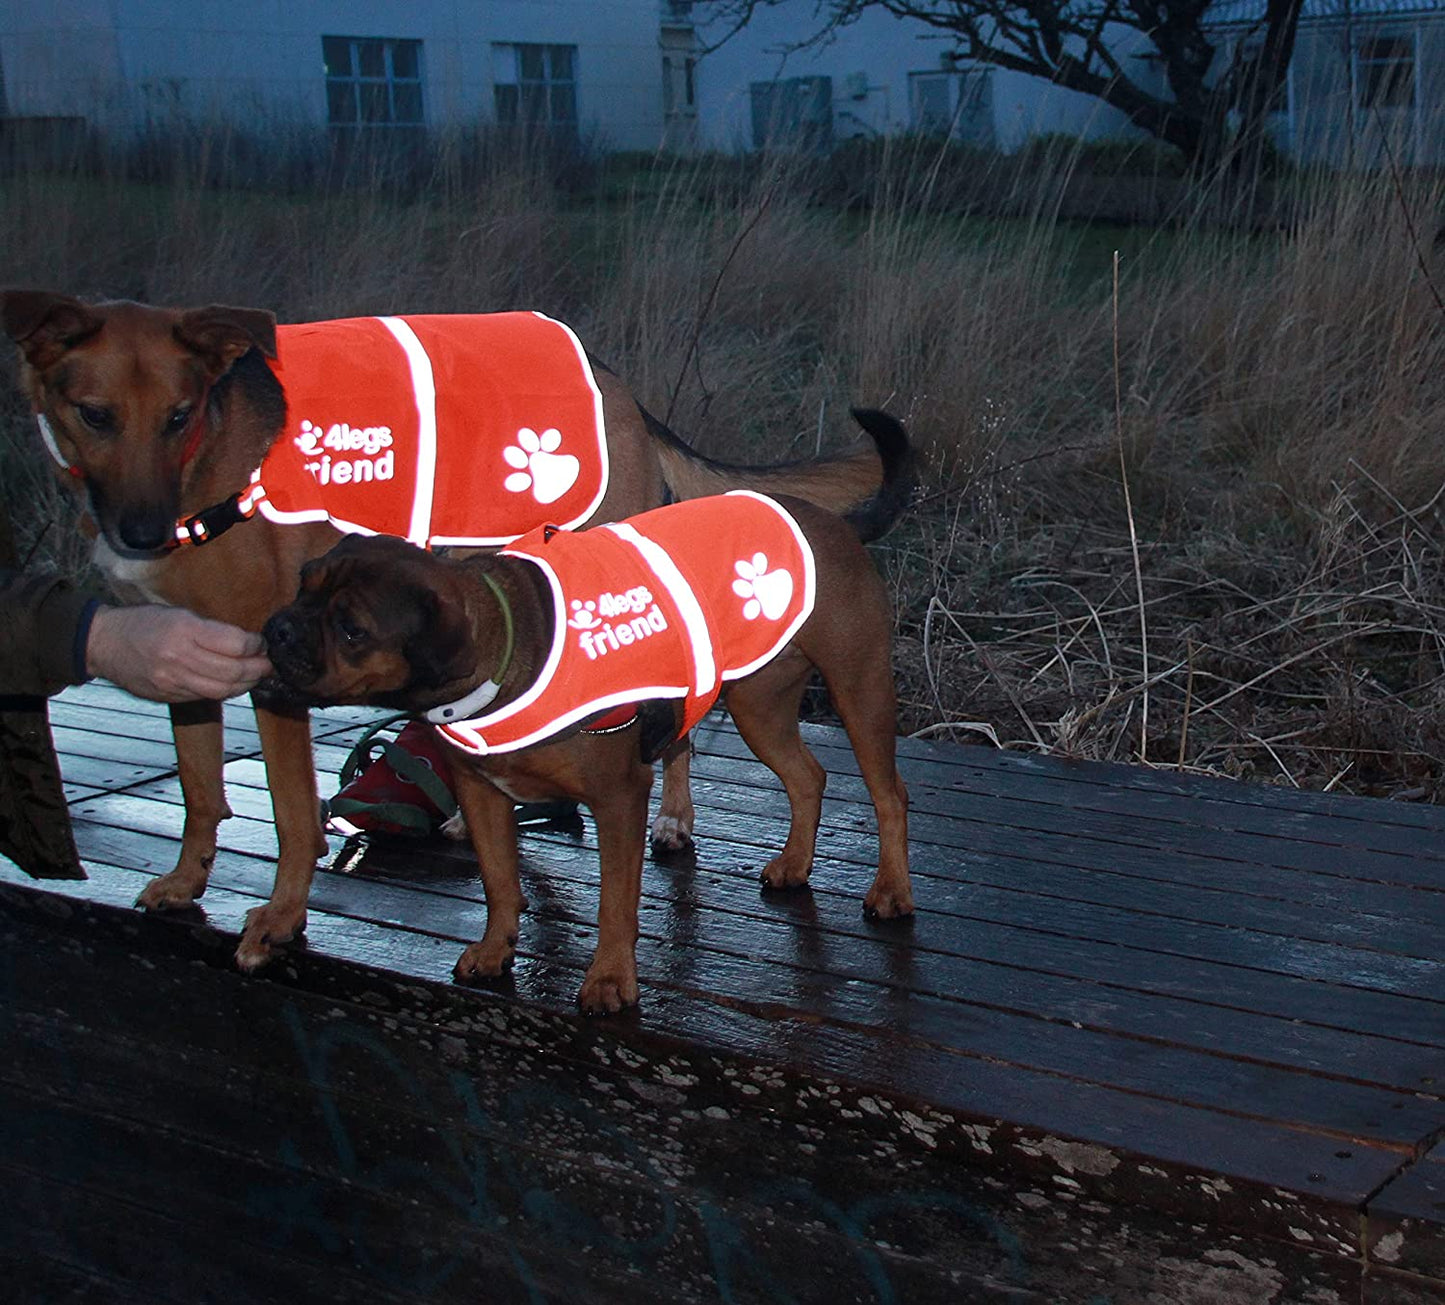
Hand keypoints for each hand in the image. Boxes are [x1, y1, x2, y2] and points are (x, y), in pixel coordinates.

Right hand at [86, 604, 272, 701]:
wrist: (103, 643)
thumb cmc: (143, 622)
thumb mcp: (178, 613)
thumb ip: (211, 629)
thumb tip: (247, 643)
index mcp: (184, 630)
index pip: (236, 644)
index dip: (256, 645)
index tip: (262, 643)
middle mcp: (179, 657)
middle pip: (233, 671)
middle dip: (258, 668)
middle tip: (268, 663)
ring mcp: (173, 680)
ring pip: (223, 690)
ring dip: (246, 684)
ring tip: (255, 676)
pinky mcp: (168, 695)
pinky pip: (206, 696)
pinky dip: (225, 691)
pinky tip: (233, 684)